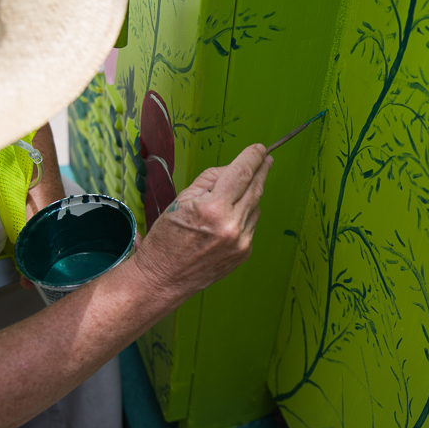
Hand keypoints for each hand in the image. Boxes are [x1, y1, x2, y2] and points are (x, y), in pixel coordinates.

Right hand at [130, 143, 272, 301]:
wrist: (163, 278)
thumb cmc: (166, 239)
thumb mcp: (181, 200)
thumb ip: (210, 181)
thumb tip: (233, 169)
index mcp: (213, 209)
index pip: (241, 173)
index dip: (253, 157)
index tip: (258, 149)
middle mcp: (232, 226)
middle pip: (256, 188)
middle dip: (261, 170)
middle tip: (265, 159)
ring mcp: (241, 242)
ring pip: (254, 207)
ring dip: (247, 197)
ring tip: (227, 199)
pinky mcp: (244, 253)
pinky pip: (250, 225)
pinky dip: (242, 217)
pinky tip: (225, 222)